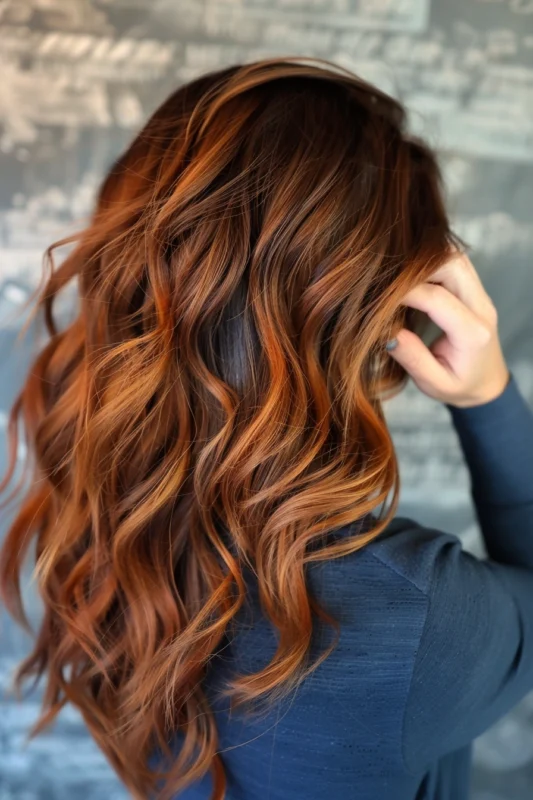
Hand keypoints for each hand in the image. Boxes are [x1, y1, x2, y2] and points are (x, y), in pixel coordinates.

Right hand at [386, 250, 509, 407]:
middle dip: (415, 266)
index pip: (436, 298)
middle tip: (386, 281)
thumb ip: (411, 357)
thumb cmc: (460, 387)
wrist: (487, 385)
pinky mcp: (473, 290)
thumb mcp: (434, 383)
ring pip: (454, 258)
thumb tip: (384, 331)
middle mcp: (482, 308)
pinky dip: (431, 263)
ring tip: (397, 276)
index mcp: (472, 334)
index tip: (375, 296)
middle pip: (452, 265)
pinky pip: (454, 264)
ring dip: (424, 260)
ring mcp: (480, 296)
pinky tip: (411, 275)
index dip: (403, 292)